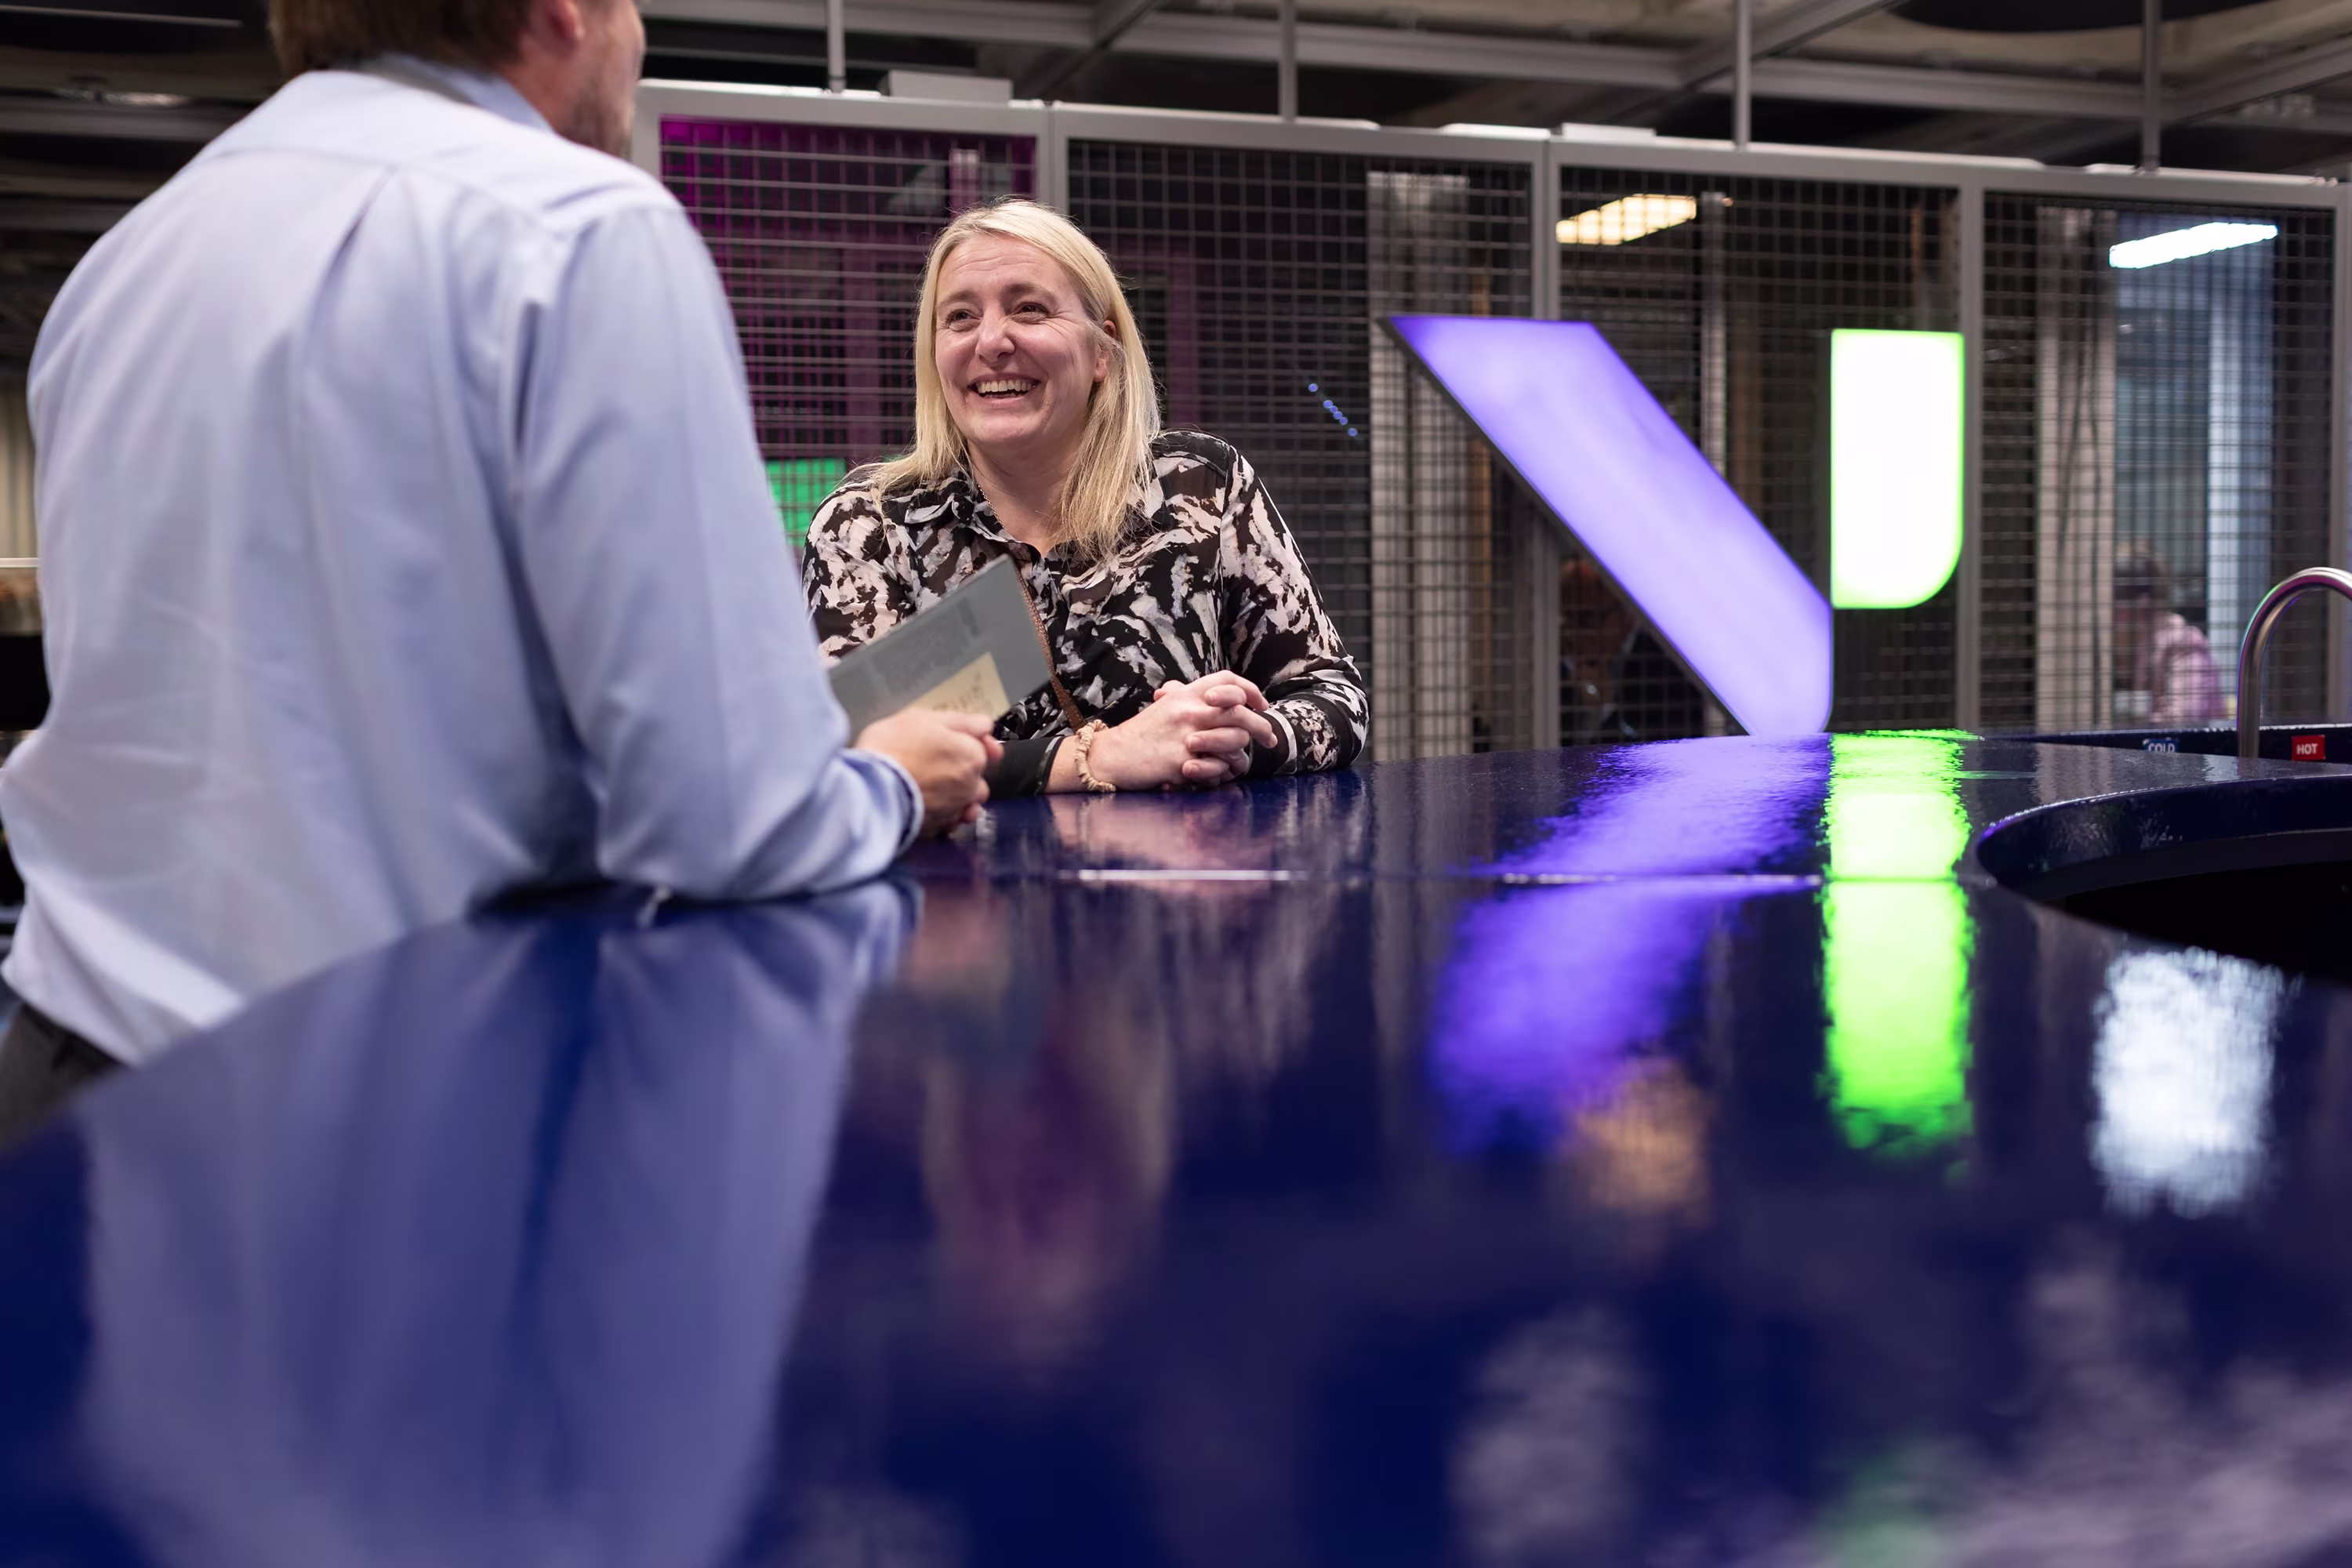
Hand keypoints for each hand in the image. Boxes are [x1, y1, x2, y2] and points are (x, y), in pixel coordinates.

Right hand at [857, 709, 1002, 834]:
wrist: (869, 790)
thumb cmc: (891, 751)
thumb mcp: (922, 718)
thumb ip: (959, 721)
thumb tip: (982, 725)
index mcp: (971, 755)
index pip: (987, 747)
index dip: (974, 741)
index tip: (965, 740)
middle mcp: (970, 784)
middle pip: (977, 776)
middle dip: (963, 769)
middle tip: (936, 760)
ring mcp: (955, 808)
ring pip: (967, 801)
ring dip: (958, 795)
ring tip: (932, 785)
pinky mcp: (938, 827)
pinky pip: (951, 822)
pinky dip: (945, 815)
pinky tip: (929, 804)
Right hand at [1090, 674, 1275, 789]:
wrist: (1113, 755)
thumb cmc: (1142, 733)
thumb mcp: (1166, 706)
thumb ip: (1190, 698)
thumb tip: (1220, 696)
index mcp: (1186, 694)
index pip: (1227, 680)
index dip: (1251, 690)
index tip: (1262, 705)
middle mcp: (1189, 710)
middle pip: (1241, 712)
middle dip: (1262, 727)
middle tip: (1270, 740)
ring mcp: (1187, 735)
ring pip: (1235, 740)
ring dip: (1242, 754)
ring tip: (1241, 763)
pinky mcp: (1183, 761)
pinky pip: (1219, 767)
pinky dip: (1223, 773)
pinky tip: (1218, 776)